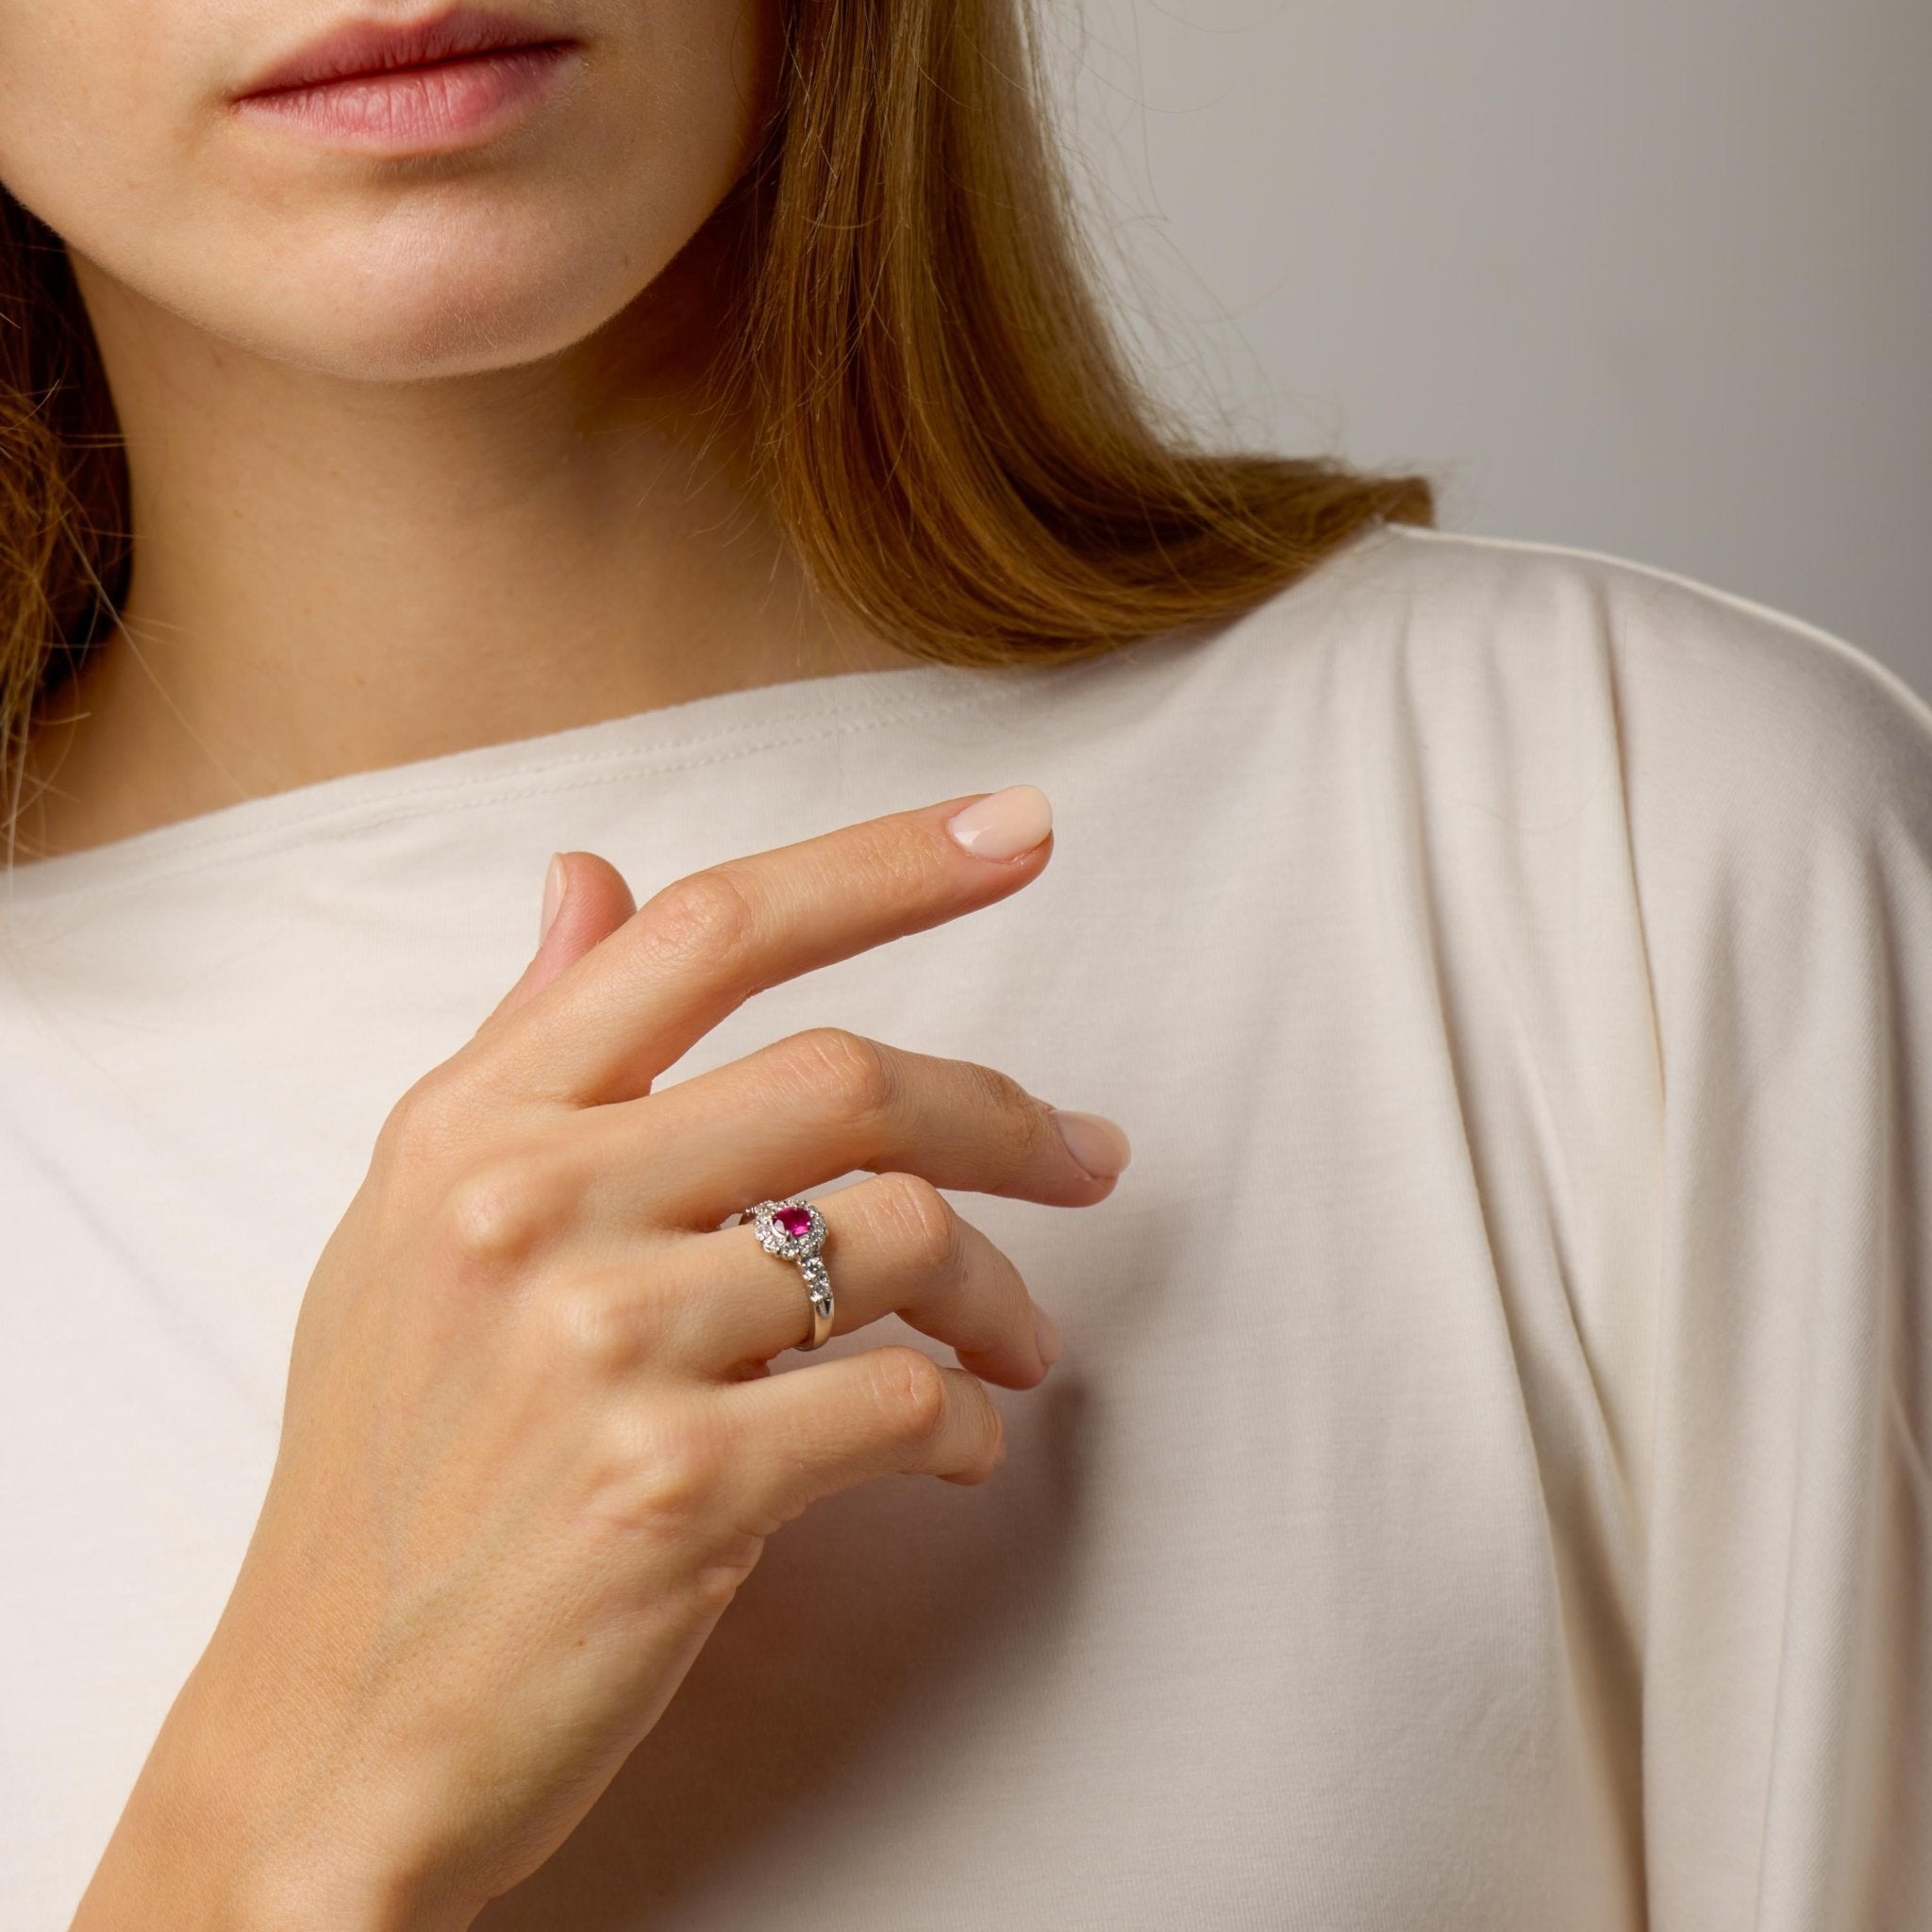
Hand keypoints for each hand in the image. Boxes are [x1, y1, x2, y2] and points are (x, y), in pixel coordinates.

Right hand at [76, 785, 1128, 1931]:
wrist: (330, 1730)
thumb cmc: (391, 1475)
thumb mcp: (410, 1229)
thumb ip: (524, 1043)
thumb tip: (586, 874)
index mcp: (472, 1125)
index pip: (709, 929)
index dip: (887, 861)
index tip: (1021, 830)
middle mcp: (527, 1204)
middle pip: (849, 1074)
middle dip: (1007, 1115)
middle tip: (1092, 1159)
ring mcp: (599, 1342)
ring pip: (902, 1235)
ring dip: (998, 1296)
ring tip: (1014, 1347)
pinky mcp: (675, 1485)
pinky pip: (899, 1398)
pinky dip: (964, 1423)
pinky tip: (952, 1449)